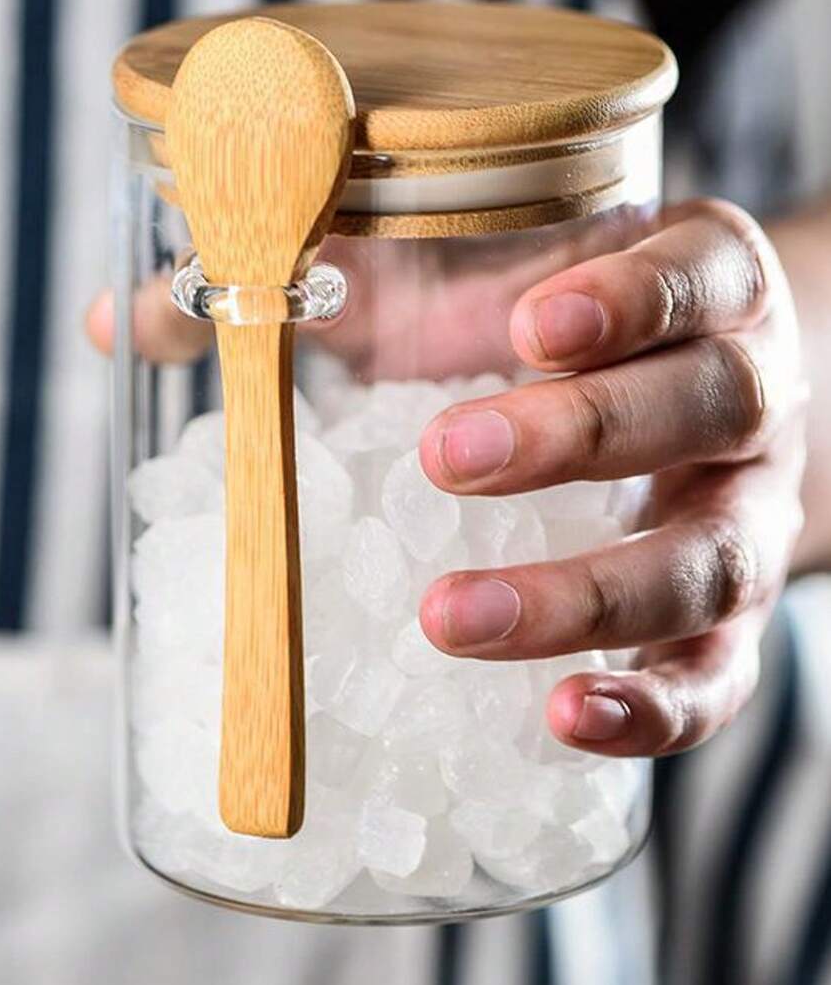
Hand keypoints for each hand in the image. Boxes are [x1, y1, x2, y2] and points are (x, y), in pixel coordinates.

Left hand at [418, 199, 806, 756]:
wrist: (664, 396)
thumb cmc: (553, 324)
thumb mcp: (488, 272)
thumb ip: (382, 269)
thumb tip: (231, 305)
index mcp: (709, 287)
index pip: (700, 276)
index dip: (631, 301)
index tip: (531, 328)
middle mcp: (753, 395)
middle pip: (712, 405)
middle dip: (582, 435)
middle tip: (447, 459)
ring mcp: (750, 513)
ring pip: (715, 558)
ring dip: (590, 596)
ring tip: (452, 618)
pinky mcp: (733, 617)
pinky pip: (719, 673)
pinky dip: (654, 707)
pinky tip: (564, 715)